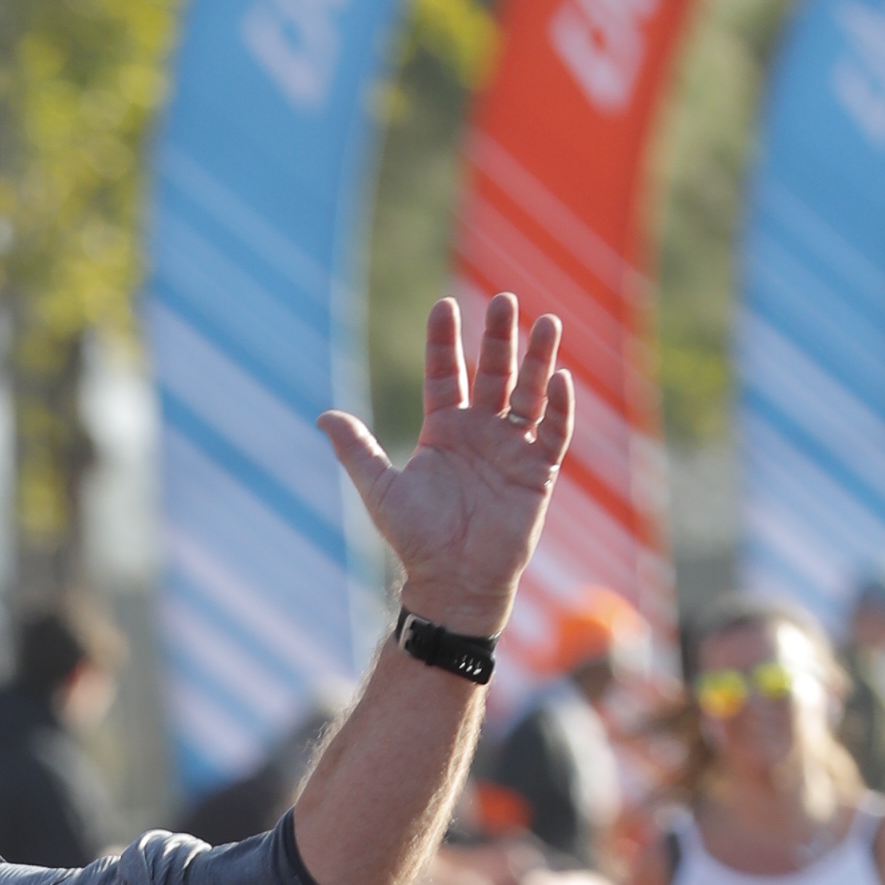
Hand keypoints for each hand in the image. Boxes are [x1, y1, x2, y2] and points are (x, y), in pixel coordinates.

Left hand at [318, 297, 573, 640]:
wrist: (452, 583)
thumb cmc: (416, 540)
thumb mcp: (381, 490)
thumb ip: (356, 450)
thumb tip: (323, 416)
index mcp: (443, 429)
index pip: (445, 373)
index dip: (444, 342)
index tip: (444, 306)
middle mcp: (479, 432)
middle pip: (492, 372)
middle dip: (499, 338)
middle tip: (503, 301)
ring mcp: (511, 448)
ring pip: (529, 393)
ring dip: (538, 360)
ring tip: (546, 323)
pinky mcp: (538, 472)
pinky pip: (554, 432)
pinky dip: (559, 407)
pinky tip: (561, 379)